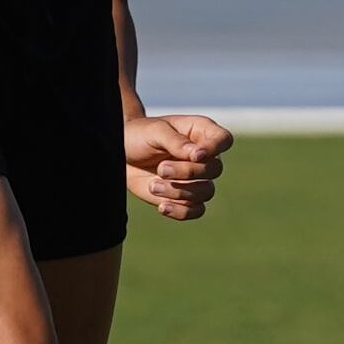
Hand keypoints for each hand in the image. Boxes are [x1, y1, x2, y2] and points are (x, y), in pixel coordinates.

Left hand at [122, 107, 230, 222]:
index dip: (215, 149)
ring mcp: (196, 179)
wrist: (120, 153)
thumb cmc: (139, 135)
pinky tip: (163, 206)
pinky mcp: (185, 197)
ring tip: (153, 185)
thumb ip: (177, 142)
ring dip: (180, 192)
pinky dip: (181, 211)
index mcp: (201, 133)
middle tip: (161, 169)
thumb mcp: (155, 132)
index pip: (223, 140)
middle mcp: (204, 156)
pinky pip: (195, 211)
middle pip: (214, 169)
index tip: (195, 155)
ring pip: (206, 192)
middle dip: (188, 173)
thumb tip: (199, 155)